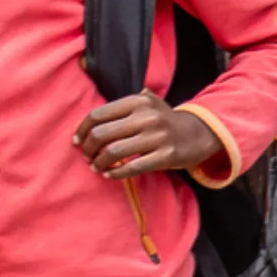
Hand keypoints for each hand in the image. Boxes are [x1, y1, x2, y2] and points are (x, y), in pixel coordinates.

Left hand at [73, 94, 221, 180]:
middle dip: (88, 149)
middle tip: (87, 156)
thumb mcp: (149, 102)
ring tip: (97, 167)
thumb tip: (94, 115)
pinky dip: (116, 174)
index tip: (77, 141)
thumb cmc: (165, 120)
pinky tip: (110, 175)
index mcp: (138, 101)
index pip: (98, 115)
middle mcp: (147, 117)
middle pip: (102, 134)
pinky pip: (132, 167)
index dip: (82, 130)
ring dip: (99, 163)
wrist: (199, 133)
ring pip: (114, 152)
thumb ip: (123, 103)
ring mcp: (158, 136)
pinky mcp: (166, 156)